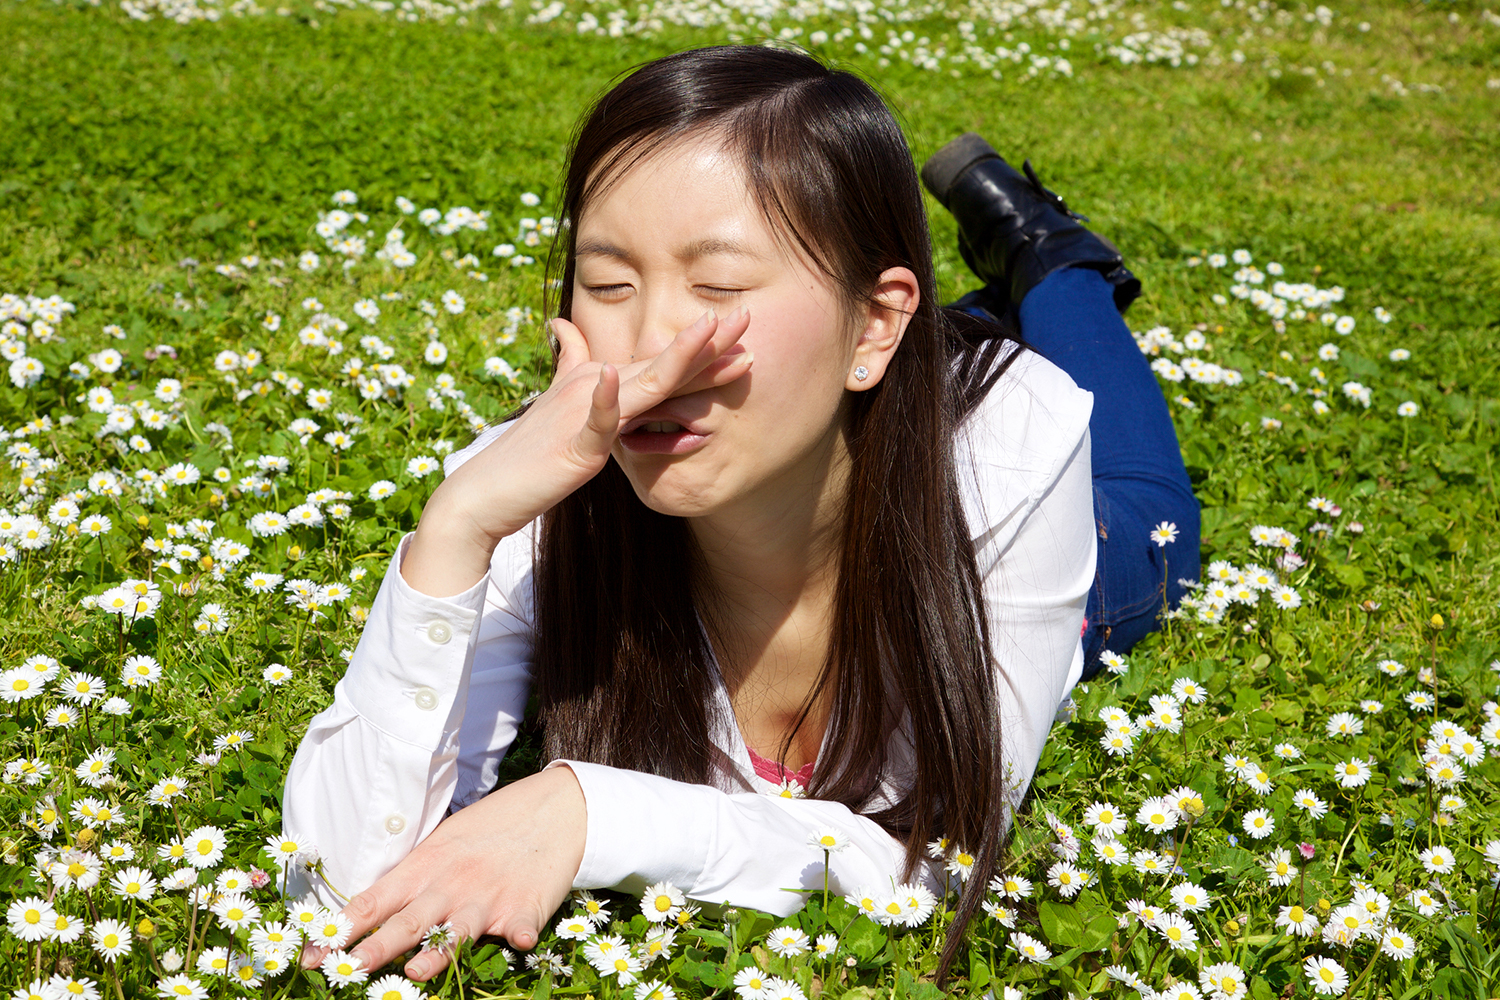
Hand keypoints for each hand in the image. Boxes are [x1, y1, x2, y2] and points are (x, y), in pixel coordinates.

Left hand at [299, 766, 586, 981]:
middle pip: (406, 922)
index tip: (313, 956)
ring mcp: (488, 897)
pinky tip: (522, 941)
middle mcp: (450, 884)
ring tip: (415, 972)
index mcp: (424, 867)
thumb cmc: (491, 828)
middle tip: (346, 971)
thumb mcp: (444, 842)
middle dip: (374, 949)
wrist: (551, 809)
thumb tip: (367, 911)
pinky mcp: (525, 906)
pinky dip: (521, 934)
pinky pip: (521, 926)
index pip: (373, 902)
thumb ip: (412, 877)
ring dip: (436, 953)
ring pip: (456, 931)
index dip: (341, 931)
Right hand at [402, 307, 752, 595]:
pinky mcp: (573, 444)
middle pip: (661, 365)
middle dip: (705, 344)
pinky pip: (594, 420)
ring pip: (641, 383)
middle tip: (746, 318)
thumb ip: (568, 363)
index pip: (660, 364)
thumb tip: (563, 324)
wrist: (487, 490)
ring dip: (676, 358)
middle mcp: (594, 387)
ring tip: (706, 334)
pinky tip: (612, 379)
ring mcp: (584, 413)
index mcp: (600, 382)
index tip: (741, 331)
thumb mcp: (555, 403)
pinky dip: (604, 400)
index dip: (701, 348)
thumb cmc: (529, 451)